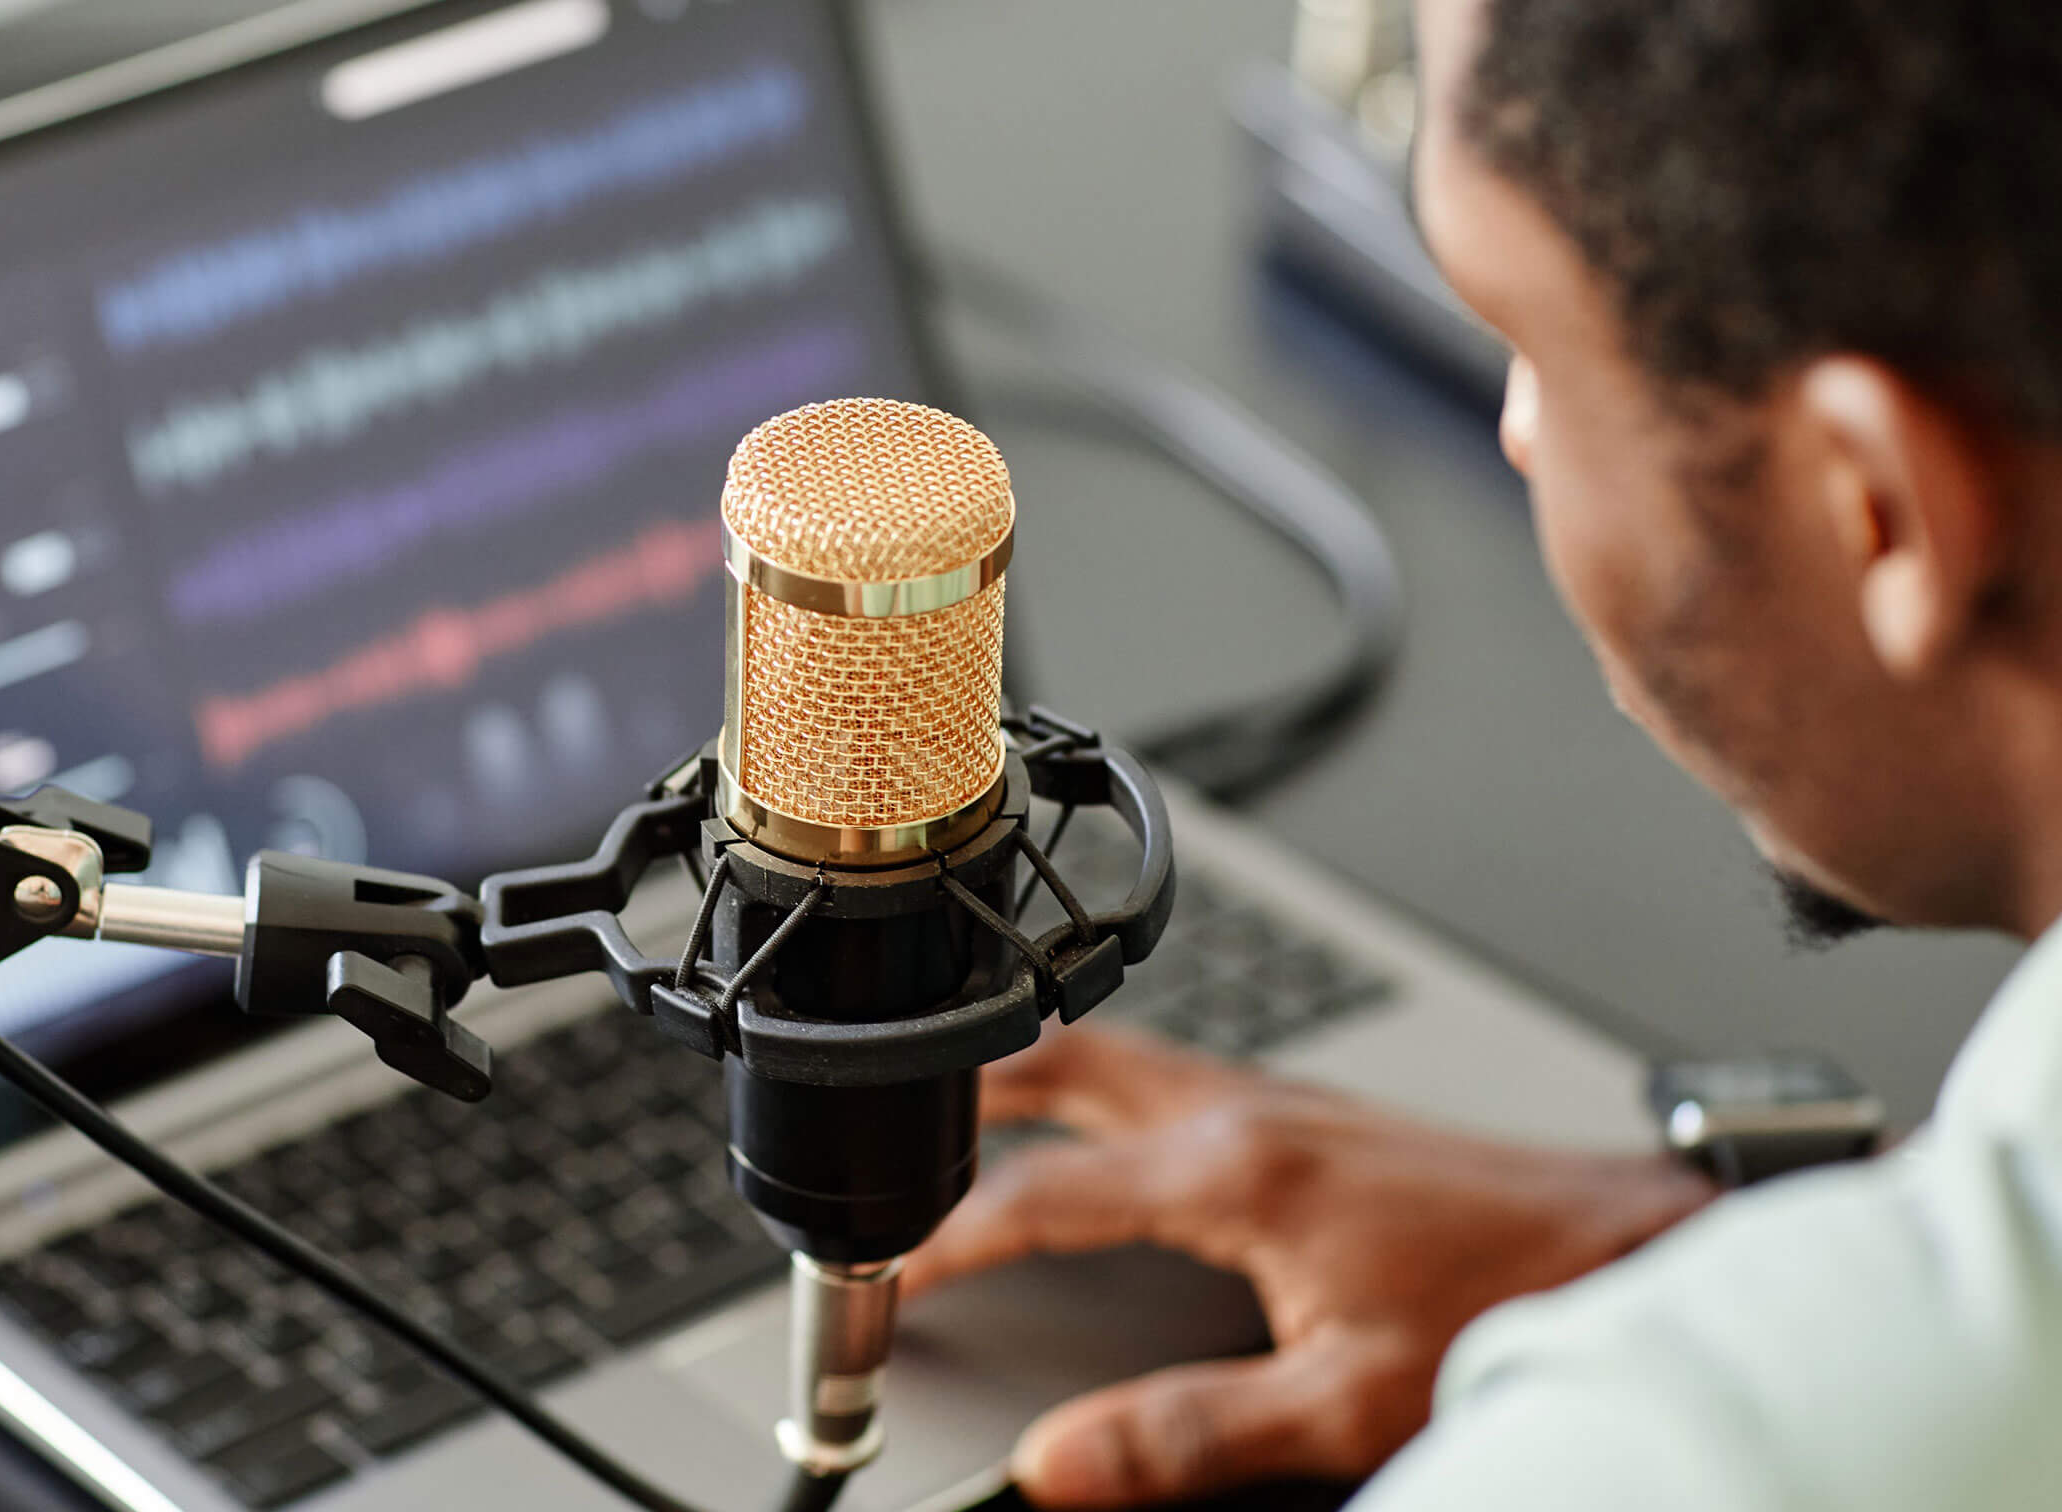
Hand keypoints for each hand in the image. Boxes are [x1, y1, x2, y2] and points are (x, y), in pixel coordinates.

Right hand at [903, 1026, 1715, 1507]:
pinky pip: (1171, 1078)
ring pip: (1116, 1057)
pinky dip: (1104, 1095)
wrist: (1627, 1246)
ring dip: (1034, 1080)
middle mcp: (1246, 1114)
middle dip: (965, 1088)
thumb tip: (1063, 1464)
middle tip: (899, 1120)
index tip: (894, 1277)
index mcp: (1232, 1174)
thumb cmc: (1508, 1307)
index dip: (948, 1240)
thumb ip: (1186, 1437)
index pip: (1041, 1195)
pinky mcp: (1312, 1114)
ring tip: (974, 1114)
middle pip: (1062, 1065)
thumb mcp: (1342, 1405)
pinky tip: (1112, 1138)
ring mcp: (1281, 1102)